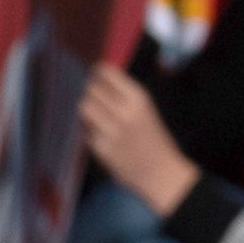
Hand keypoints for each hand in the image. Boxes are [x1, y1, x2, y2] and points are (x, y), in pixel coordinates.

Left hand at [78, 64, 194, 217]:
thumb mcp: (145, 109)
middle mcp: (123, 112)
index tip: (94, 71)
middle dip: (89, 91)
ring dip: (86, 109)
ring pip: (85, 110)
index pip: (108, 75)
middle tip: (91, 94)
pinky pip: (86, 132)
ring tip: (93, 113)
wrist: (159, 171)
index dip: (97, 72)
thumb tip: (102, 79)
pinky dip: (89, 131)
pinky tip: (99, 134)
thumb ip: (125, 96)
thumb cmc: (153, 138)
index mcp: (138, 98)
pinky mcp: (100, 148)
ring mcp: (110, 131)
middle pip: (92, 91)